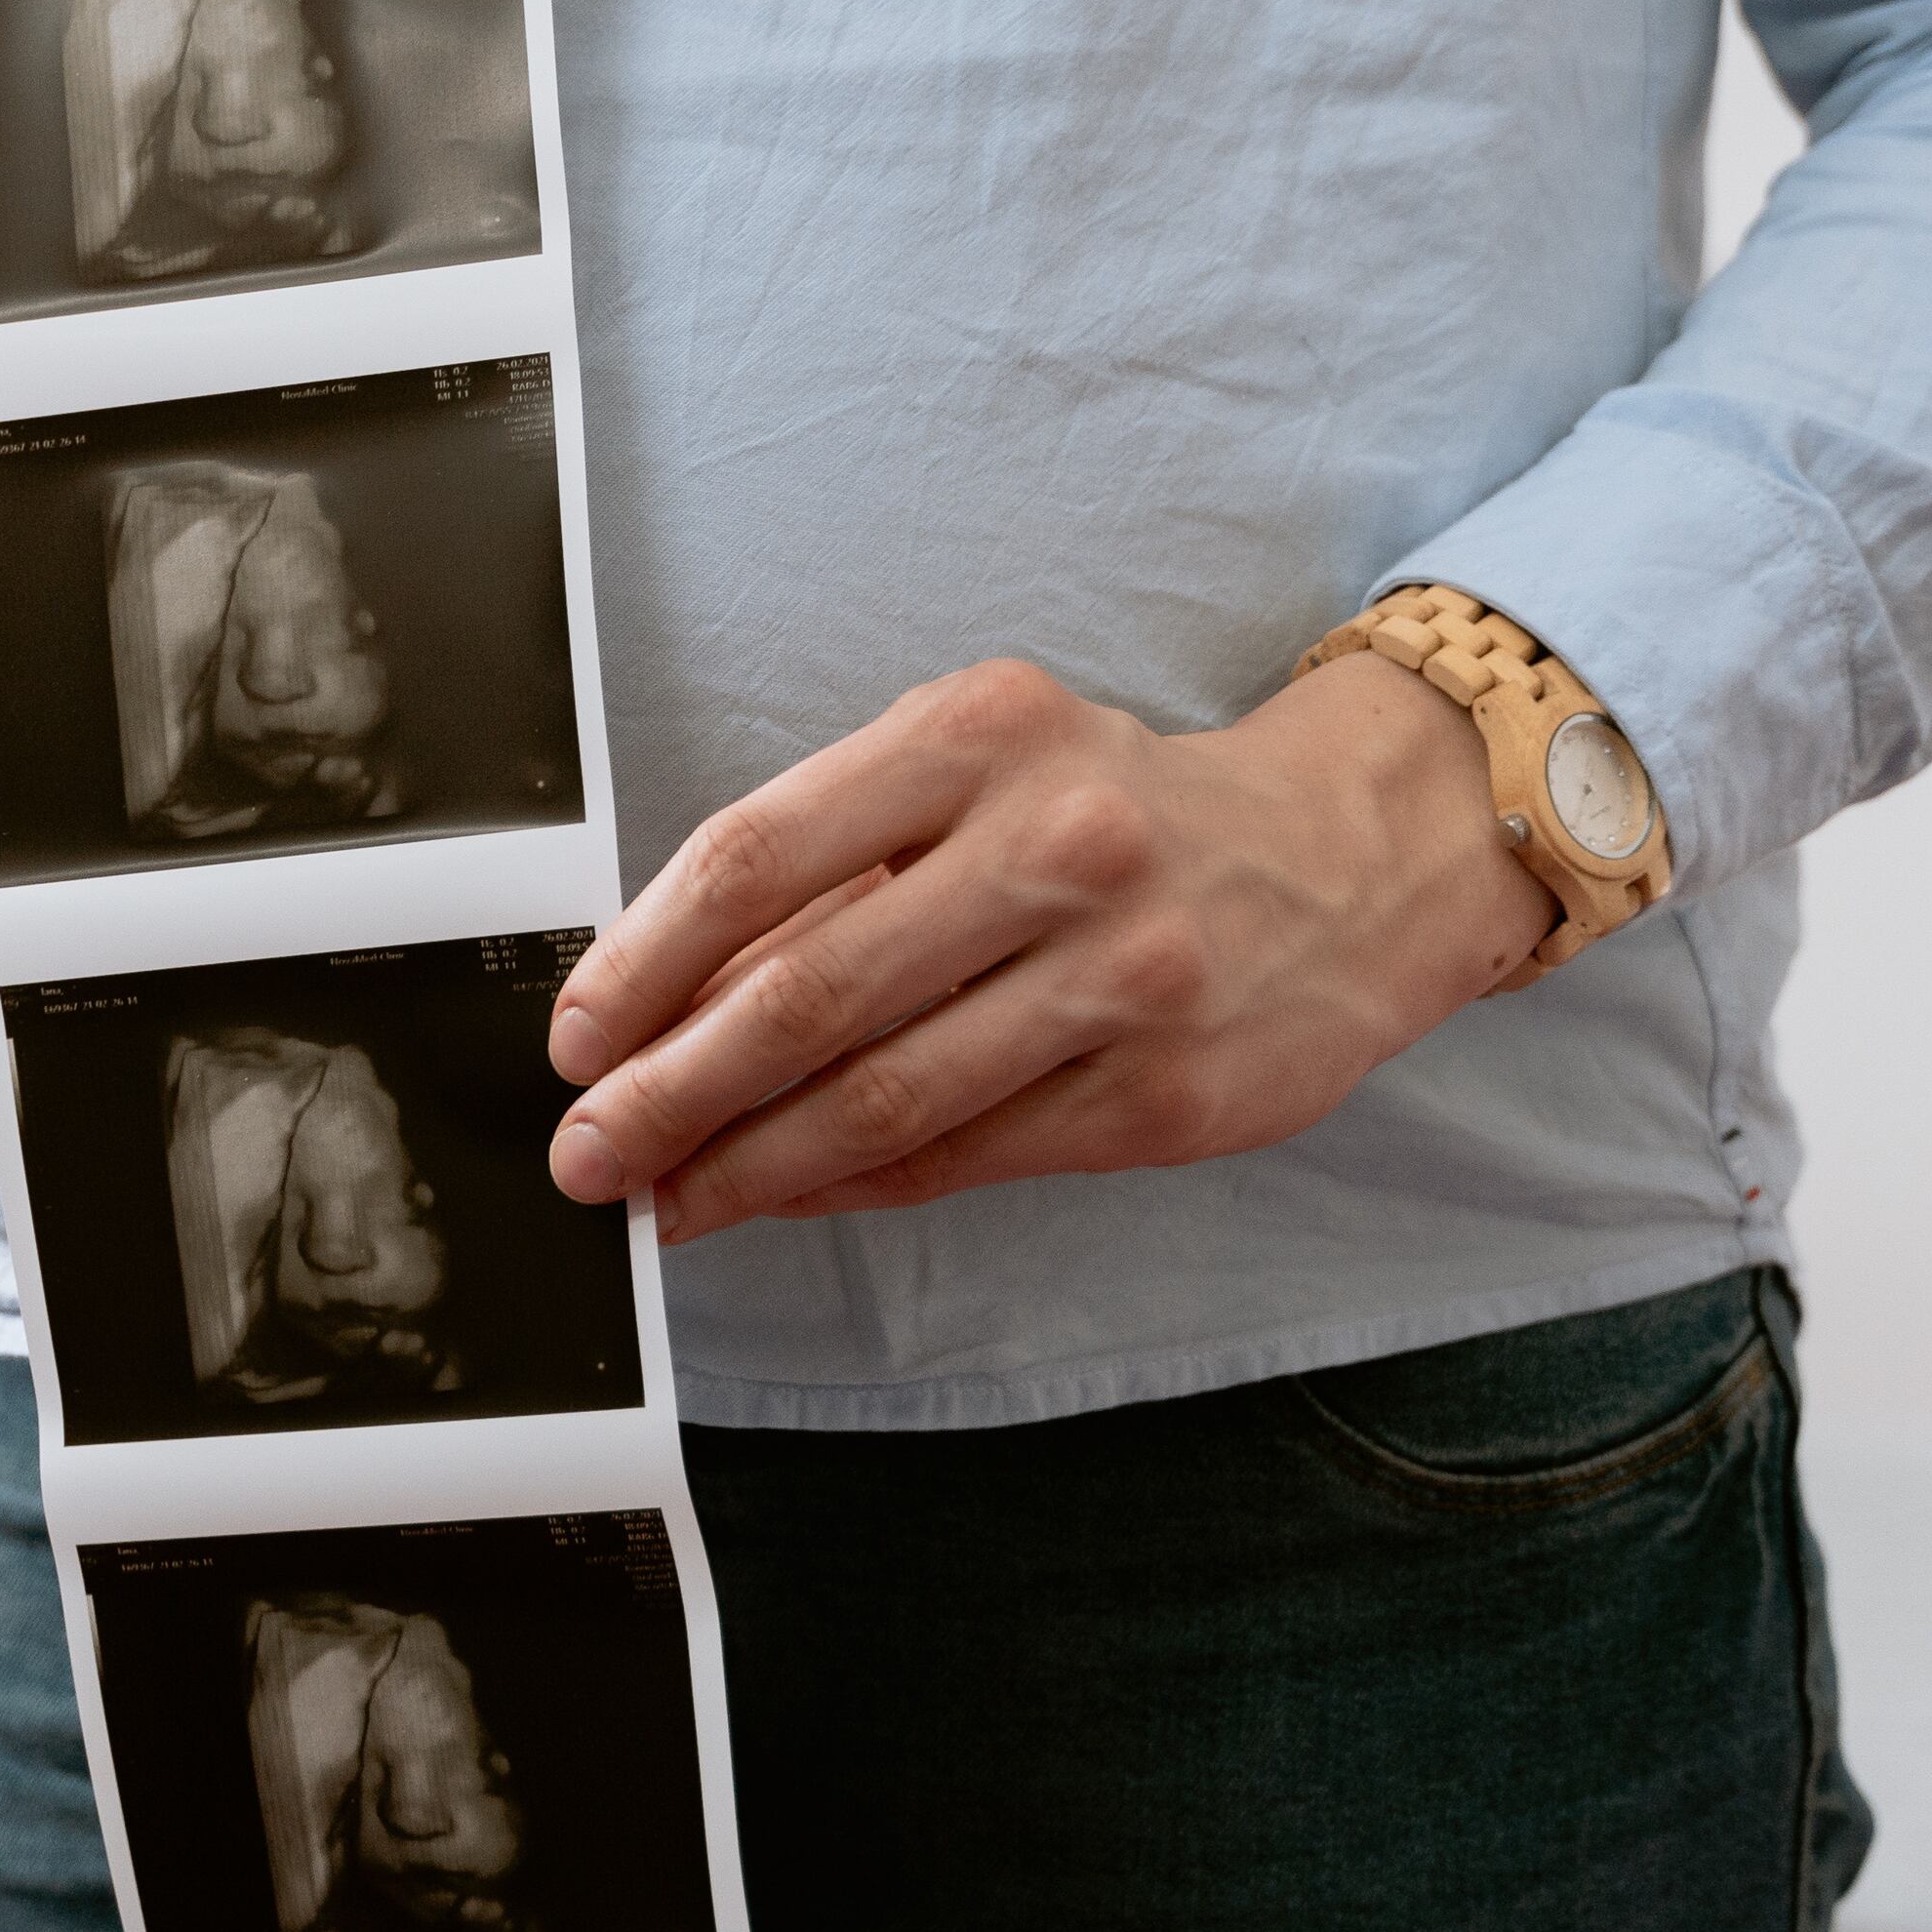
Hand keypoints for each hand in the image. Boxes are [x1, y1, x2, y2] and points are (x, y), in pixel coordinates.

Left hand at [542, 655, 1562, 1240]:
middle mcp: (1053, 845)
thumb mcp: (984, 772)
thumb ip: (841, 866)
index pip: (759, 855)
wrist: (1353, 856)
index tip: (578, 1034)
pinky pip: (962, 1154)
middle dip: (668, 1090)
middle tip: (588, 1149)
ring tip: (664, 1196)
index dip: (644, 961)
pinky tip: (782, 1195)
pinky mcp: (1163, 1092)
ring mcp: (1120, 975)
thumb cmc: (1127, 812)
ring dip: (744, 1164)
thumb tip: (668, 1000)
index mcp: (979, 736)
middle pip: (804, 993)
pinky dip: (849, 1186)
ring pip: (878, 1097)